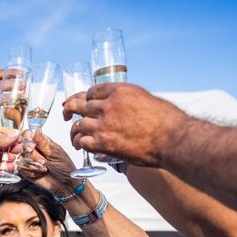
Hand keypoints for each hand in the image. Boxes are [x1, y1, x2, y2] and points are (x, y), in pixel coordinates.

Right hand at [17, 129, 77, 195]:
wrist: (65, 184)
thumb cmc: (64, 167)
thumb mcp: (56, 153)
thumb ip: (44, 142)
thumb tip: (37, 130)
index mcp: (42, 142)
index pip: (27, 134)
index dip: (28, 140)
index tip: (33, 146)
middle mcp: (34, 150)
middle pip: (23, 147)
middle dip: (34, 156)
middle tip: (44, 161)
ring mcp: (29, 160)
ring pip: (22, 158)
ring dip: (34, 165)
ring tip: (44, 169)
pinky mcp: (26, 170)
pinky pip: (21, 168)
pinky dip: (31, 172)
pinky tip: (39, 174)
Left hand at [65, 83, 187, 165]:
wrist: (172, 138)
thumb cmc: (166, 120)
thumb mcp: (144, 99)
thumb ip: (126, 101)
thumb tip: (119, 107)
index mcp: (118, 90)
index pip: (92, 91)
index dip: (84, 97)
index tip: (82, 101)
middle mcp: (108, 105)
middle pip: (79, 104)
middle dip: (70, 108)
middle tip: (65, 112)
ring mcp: (103, 124)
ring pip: (78, 124)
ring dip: (74, 130)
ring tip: (74, 136)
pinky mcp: (103, 143)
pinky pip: (83, 141)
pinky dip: (81, 143)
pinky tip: (80, 145)